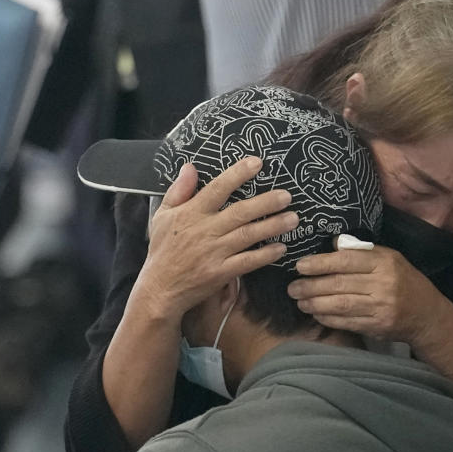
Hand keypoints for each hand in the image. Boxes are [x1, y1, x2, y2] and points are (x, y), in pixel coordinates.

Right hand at [135, 158, 297, 319]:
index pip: (217, 189)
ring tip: (292, 219)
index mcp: (192, 213)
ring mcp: (214, 252)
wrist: (160, 288)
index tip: (257, 163)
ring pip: (248, 235)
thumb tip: (190, 166)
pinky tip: (281, 248)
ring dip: (272, 226)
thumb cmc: (163, 249)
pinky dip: (264, 255)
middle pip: (240, 212)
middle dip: (266, 203)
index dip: (237, 174)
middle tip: (287, 196)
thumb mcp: (162, 215)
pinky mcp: (221, 272)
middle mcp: (205, 230)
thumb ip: (179, 191)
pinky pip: (247, 262)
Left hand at [289, 246, 440, 344]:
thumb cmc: (404, 280)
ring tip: (299, 300)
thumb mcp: (389, 258)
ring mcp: (381, 308)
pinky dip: (327, 318)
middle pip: (340, 284)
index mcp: (385, 262)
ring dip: (314, 303)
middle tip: (292, 287)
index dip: (320, 263)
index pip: (347, 261)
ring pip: (340, 305)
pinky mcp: (378, 327)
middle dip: (311, 286)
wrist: (427, 314)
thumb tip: (332, 245)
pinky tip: (315, 313)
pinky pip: (346, 322)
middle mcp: (384, 284)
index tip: (300, 265)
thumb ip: (362, 252)